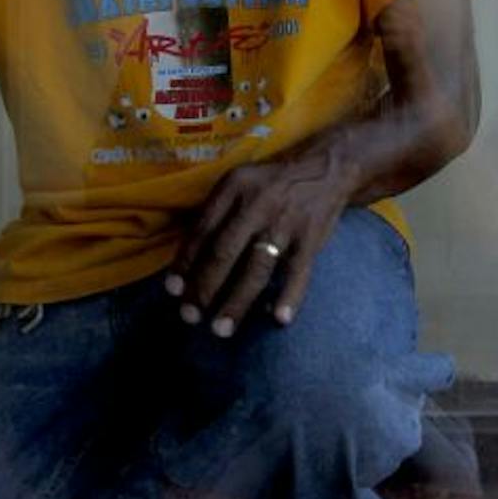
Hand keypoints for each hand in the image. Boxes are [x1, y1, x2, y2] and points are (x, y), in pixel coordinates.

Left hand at [165, 148, 354, 336]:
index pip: (203, 230)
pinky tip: (279, 318)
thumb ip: (216, 213)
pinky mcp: (311, 237)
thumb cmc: (270, 184)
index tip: (173, 291)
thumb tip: (187, 259)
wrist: (324, 169)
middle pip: (224, 253)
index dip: (185, 263)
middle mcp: (257, 204)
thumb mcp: (239, 183)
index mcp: (234, 188)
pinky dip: (290, 296)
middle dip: (204, 289)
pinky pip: (299, 272)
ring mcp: (286, 223)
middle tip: (190, 316)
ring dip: (237, 302)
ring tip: (221, 329)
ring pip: (256, 269)